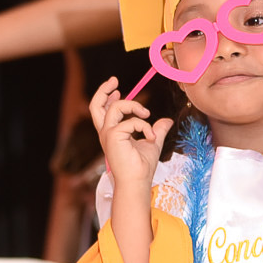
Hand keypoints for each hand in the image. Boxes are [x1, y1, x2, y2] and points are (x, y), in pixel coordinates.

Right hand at [90, 74, 170, 196]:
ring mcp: (108, 135)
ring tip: (147, 115)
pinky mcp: (113, 137)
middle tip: (114, 81)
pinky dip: (144, 126)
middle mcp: (106, 133)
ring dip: (134, 106)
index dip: (107, 98)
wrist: (137, 181)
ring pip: (116, 107)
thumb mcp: (152, 142)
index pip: (102, 111)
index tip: (117, 90)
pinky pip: (131, 122)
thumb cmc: (141, 167)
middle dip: (103, 90)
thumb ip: (157, 130)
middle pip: (95, 106)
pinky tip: (151, 137)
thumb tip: (167, 121)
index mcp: (111, 133)